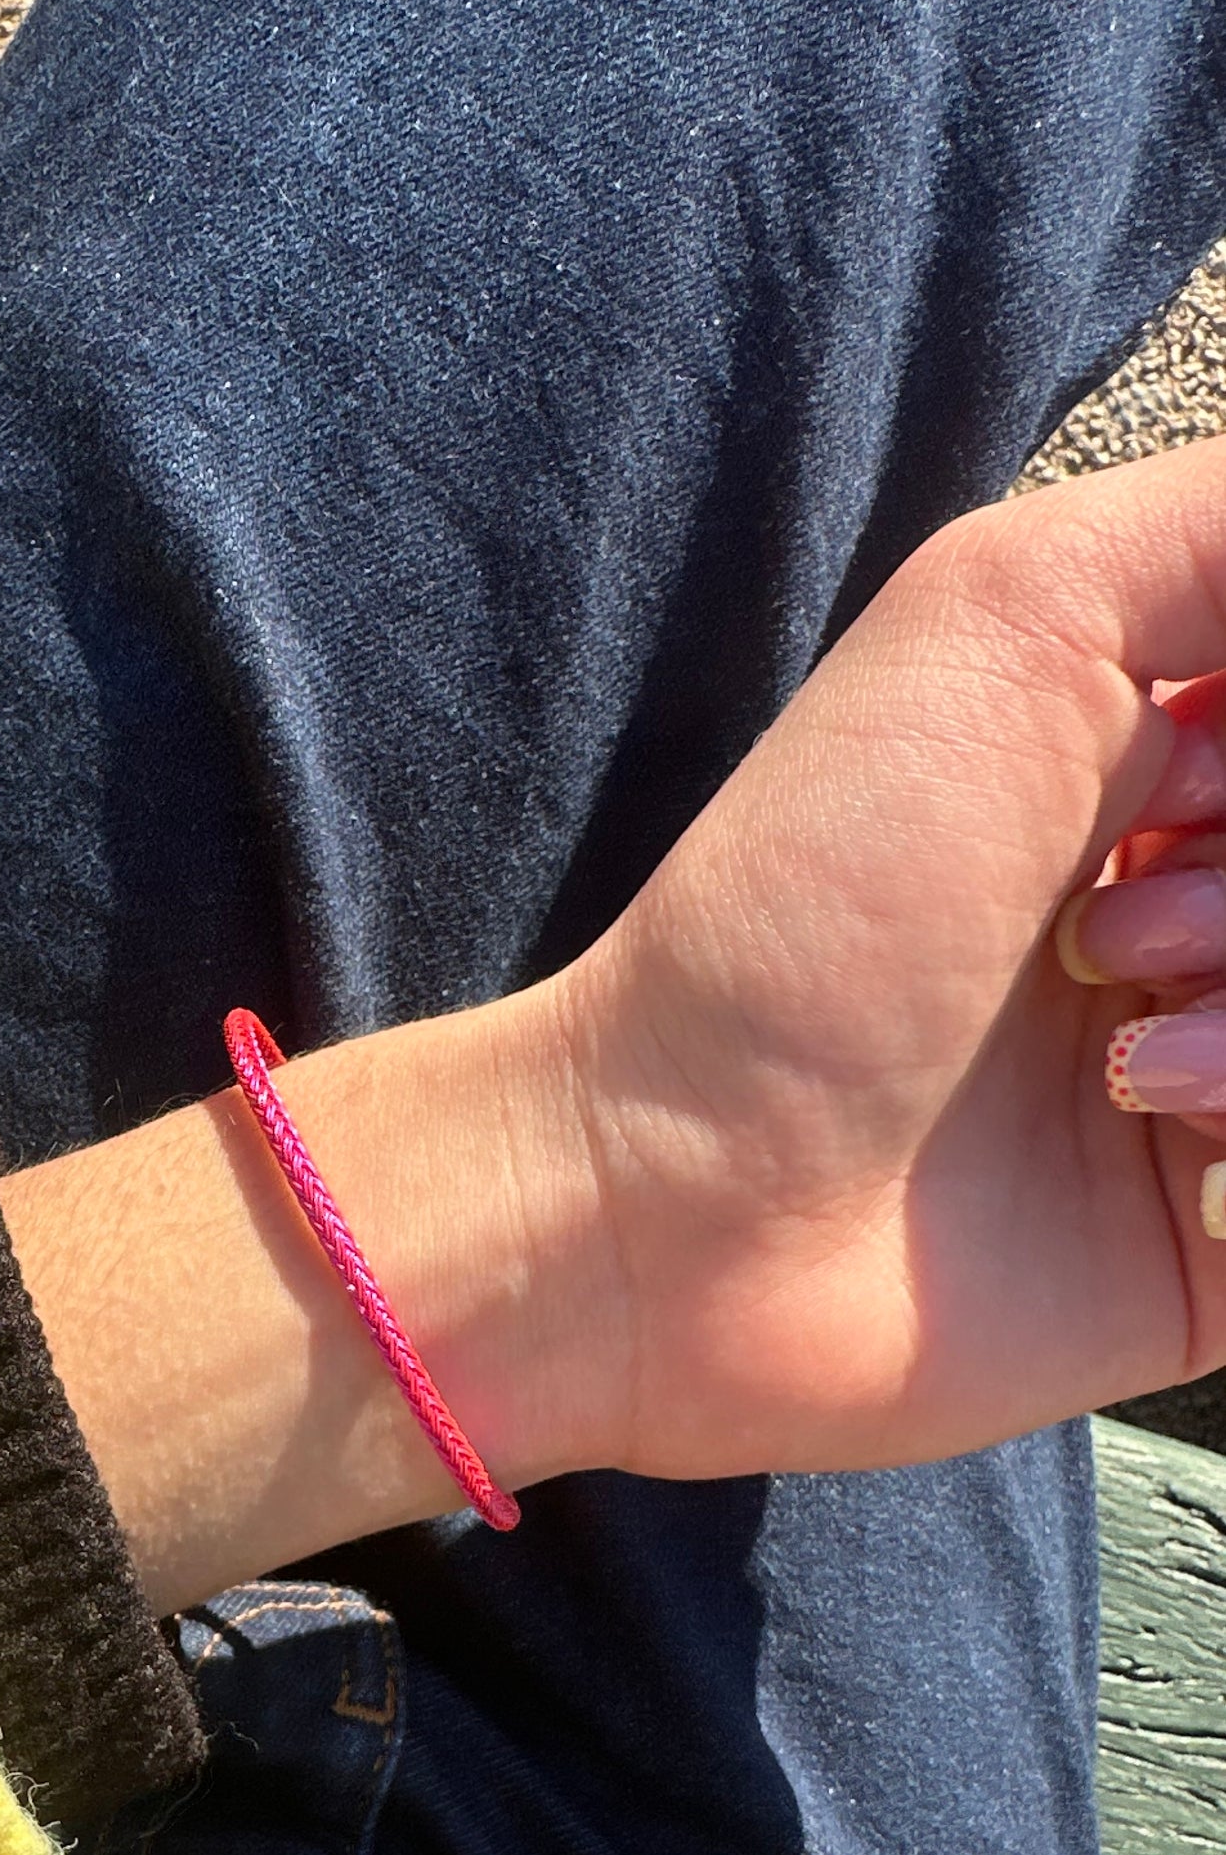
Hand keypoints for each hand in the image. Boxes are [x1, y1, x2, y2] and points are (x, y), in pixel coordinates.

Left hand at [550, 433, 1225, 1479]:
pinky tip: (1145, 1100)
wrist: (683, 1192)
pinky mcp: (1222, 1243)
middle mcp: (1200, 918)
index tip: (1167, 753)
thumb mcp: (1013, 610)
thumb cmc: (811, 898)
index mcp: (1164, 768)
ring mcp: (1216, 1083)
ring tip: (1108, 995)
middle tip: (1116, 889)